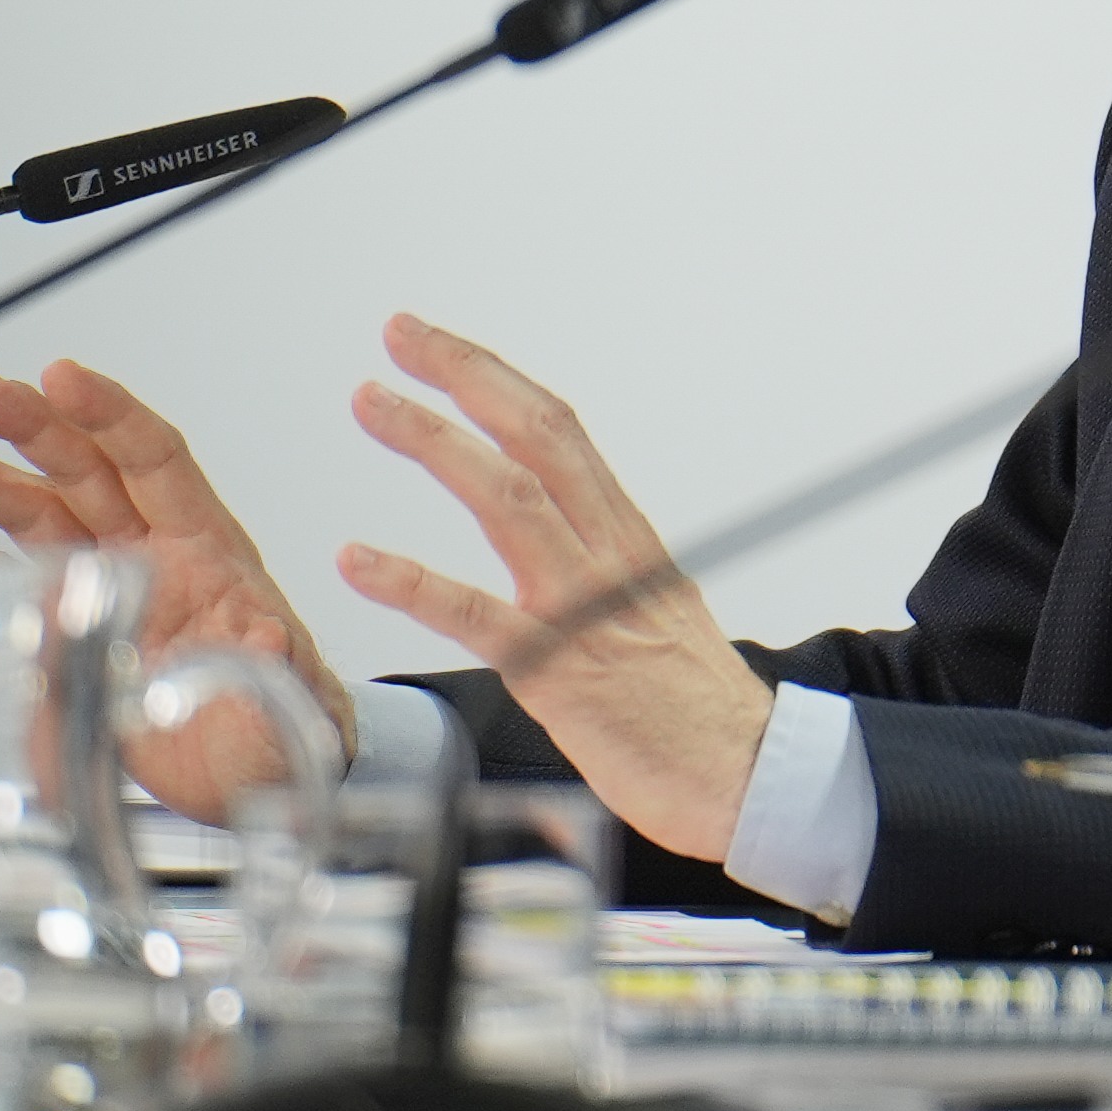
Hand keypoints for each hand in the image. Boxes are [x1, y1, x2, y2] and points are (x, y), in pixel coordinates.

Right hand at [0, 359, 351, 819]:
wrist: (252, 778)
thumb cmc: (282, 722)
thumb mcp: (288, 701)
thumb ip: (270, 669)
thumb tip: (266, 636)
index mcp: (209, 549)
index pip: (156, 458)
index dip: (109, 415)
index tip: (62, 377)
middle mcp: (151, 553)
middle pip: (84, 468)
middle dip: (31, 425)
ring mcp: (103, 587)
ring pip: (36, 513)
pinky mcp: (66, 633)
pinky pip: (7, 580)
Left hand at [323, 314, 781, 865]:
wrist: (754, 778)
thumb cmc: (701, 712)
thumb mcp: (660, 613)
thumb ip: (607, 573)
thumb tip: (569, 544)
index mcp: (628, 541)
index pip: (558, 432)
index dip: (495, 380)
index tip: (438, 348)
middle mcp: (608, 557)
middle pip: (535, 436)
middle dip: (464, 375)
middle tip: (399, 333)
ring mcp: (583, 609)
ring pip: (506, 499)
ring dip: (434, 440)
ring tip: (372, 402)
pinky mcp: (558, 673)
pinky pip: (477, 615)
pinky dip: (411, 581)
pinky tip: (357, 558)